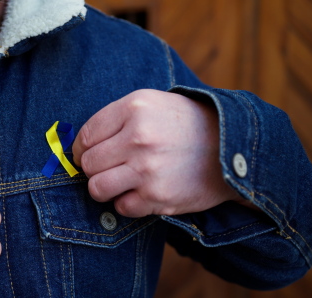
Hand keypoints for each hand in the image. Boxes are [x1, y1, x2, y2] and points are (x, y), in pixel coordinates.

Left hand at [73, 89, 240, 217]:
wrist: (230, 145)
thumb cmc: (185, 124)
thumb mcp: (152, 103)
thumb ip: (116, 118)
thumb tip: (80, 145)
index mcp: (134, 108)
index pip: (85, 135)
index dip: (81, 149)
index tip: (87, 155)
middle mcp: (139, 137)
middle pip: (88, 163)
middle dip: (93, 169)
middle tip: (109, 168)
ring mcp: (148, 169)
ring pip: (97, 188)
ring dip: (103, 188)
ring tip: (119, 182)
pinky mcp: (159, 197)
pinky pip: (122, 207)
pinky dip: (127, 203)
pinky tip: (142, 191)